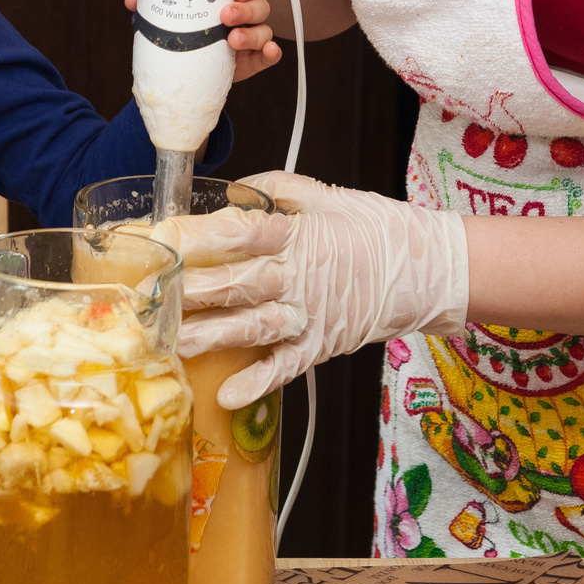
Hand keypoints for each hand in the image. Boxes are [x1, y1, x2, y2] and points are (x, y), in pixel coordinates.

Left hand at [125, 0, 280, 82]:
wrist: (186, 71)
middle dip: (246, 8)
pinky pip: (269, 54)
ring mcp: (251, 37)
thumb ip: (154, 5)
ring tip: (233, 39)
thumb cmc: (184, 34)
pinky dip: (272, 52)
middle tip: (226, 14)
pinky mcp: (254, 60)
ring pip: (264, 28)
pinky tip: (267, 51)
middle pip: (258, 3)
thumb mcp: (169, 17)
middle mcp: (244, 14)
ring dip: (252, 32)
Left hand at [165, 171, 468, 407]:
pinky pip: (287, 365)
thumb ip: (279, 188)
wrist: (432, 269)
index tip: (163, 235)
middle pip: (238, 281)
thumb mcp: (329, 194)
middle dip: (191, 288)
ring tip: (175, 342)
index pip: (241, 230)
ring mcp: (311, 313)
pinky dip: (260, 381)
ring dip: (213, 335)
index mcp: (298, 233)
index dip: (200, 233)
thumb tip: (235, 189)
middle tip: (150, 294)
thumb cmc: (380, 228)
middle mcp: (299, 275)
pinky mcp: (324, 343)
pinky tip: (229, 396)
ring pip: (254, 325)